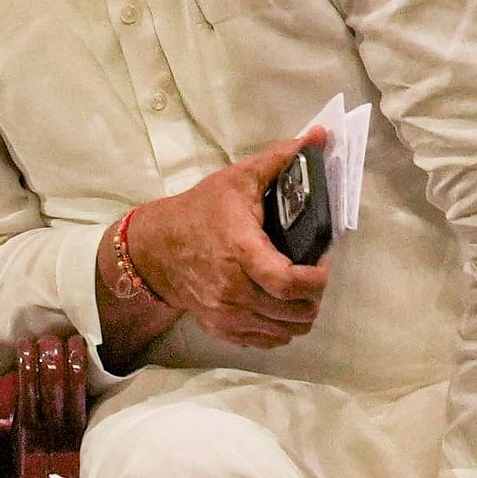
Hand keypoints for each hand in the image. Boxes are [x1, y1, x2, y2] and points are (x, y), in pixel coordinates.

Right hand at [119, 129, 331, 347]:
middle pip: (294, 312)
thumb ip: (279, 159)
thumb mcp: (236, 180)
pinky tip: (278, 307)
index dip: (318, 279)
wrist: (153, 250)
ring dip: (300, 314)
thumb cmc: (198, 212)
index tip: (322, 262)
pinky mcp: (221, 328)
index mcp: (240, 252)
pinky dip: (280, 329)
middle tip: (313, 276)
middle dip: (314, 296)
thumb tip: (318, 135)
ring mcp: (225, 314)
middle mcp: (232, 290)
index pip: (290, 283)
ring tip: (298, 291)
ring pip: (285, 331)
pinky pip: (266, 342)